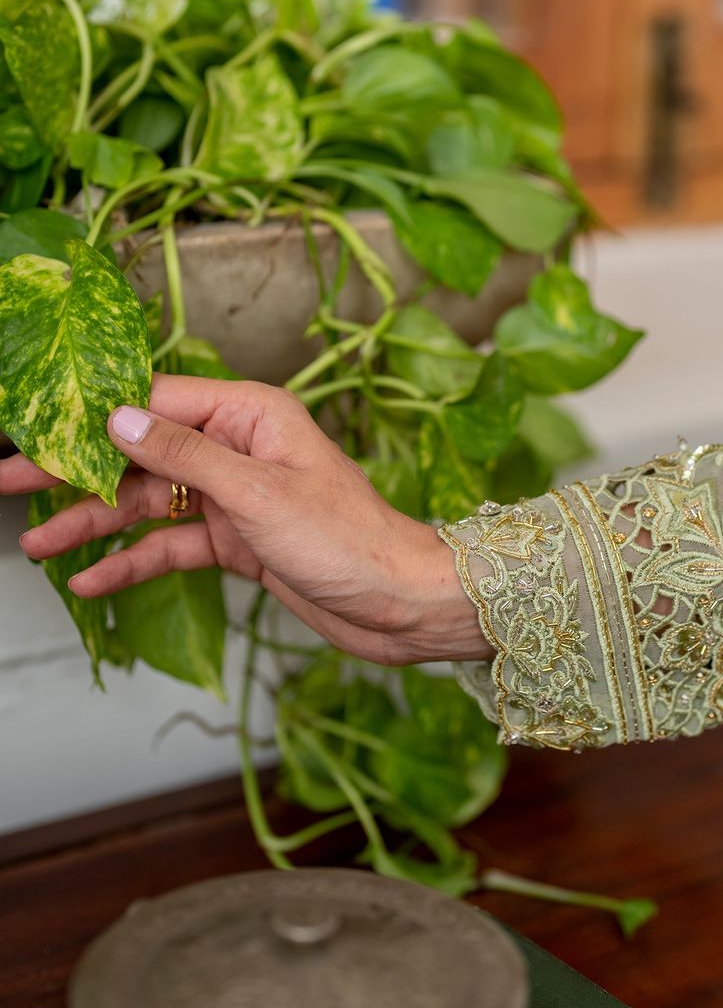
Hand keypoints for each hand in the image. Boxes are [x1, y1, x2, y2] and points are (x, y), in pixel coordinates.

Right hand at [2, 374, 489, 664]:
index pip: (153, 403)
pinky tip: (91, 581)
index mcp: (250, 415)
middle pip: (141, 452)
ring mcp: (236, 496)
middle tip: (8, 483)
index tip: (34, 431)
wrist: (399, 604)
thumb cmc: (349, 539)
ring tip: (37, 548)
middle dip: (75, 472)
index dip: (90, 417)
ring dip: (95, 523)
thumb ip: (184, 455)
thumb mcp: (258, 493)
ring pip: (150, 502)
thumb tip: (117, 419)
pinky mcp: (238, 541)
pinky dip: (134, 561)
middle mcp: (238, 448)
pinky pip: (172, 544)